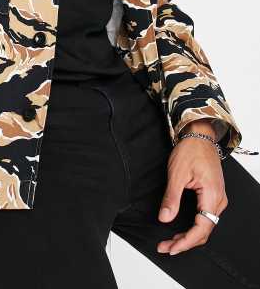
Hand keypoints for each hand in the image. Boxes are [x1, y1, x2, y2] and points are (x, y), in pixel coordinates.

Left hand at [157, 120, 226, 254]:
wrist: (199, 135)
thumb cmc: (190, 150)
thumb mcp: (177, 173)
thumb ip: (171, 198)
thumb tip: (165, 218)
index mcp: (212, 195)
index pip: (202, 228)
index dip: (186, 241)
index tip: (172, 247)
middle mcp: (219, 200)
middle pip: (204, 231)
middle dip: (185, 242)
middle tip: (165, 247)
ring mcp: (217, 199)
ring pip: (205, 226)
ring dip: (188, 236)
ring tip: (170, 241)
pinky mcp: (213, 196)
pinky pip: (205, 218)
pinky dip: (192, 227)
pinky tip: (180, 230)